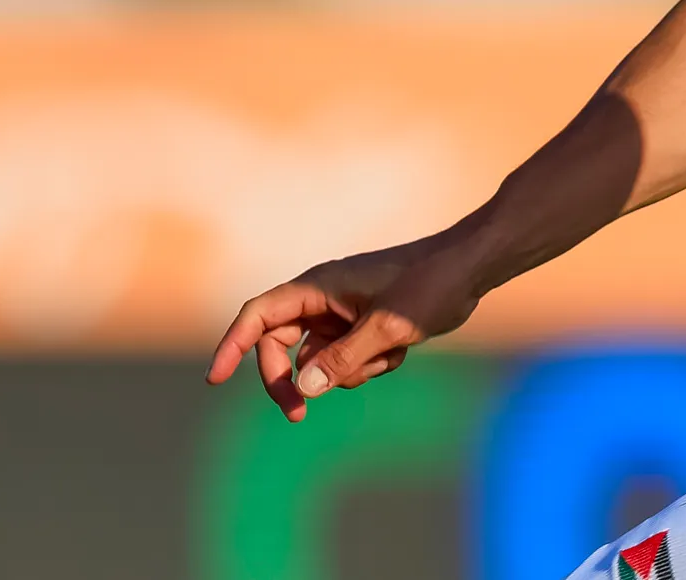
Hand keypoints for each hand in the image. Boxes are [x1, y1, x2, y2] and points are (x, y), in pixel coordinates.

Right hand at [205, 235, 485, 420]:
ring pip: (318, 361)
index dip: (233, 345)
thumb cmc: (429, 284)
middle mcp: (322, 300)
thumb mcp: (387, 327)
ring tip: (389, 352)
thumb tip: (302, 388)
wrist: (470, 269)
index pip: (259, 316)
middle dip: (290, 380)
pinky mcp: (362, 327)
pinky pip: (347, 362)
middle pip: (280, 348)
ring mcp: (342, 314)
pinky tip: (401, 349)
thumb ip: (343, 359)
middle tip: (299, 416)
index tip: (215, 378)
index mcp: (317, 287)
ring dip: (347, 372)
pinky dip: (369, 366)